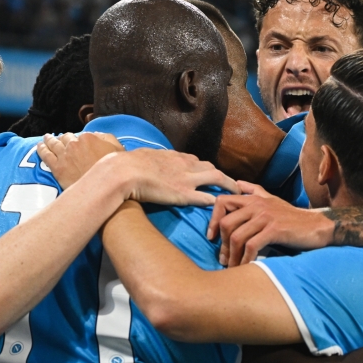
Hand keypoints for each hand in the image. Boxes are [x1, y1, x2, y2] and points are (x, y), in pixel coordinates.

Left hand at [38, 132, 124, 188]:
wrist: (103, 189)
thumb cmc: (114, 171)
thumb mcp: (118, 149)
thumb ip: (107, 138)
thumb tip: (97, 135)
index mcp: (88, 138)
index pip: (81, 134)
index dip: (79, 138)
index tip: (79, 142)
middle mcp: (74, 144)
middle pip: (66, 138)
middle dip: (63, 138)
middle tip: (60, 138)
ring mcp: (64, 156)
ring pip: (53, 144)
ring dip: (49, 139)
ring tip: (46, 138)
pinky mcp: (57, 168)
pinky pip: (46, 155)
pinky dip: (41, 149)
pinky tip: (40, 146)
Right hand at [116, 149, 239, 205]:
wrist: (124, 172)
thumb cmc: (127, 163)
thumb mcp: (143, 155)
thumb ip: (150, 158)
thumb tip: (145, 158)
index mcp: (174, 156)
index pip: (196, 161)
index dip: (204, 169)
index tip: (207, 176)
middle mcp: (185, 164)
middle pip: (211, 167)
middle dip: (221, 176)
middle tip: (228, 186)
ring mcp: (187, 179)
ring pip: (217, 178)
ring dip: (229, 185)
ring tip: (237, 194)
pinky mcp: (184, 194)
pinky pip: (206, 197)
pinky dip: (216, 201)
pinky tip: (222, 207)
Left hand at [207, 181, 333, 265]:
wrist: (317, 227)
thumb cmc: (292, 217)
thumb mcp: (272, 200)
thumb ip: (254, 191)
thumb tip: (237, 182)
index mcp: (253, 198)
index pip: (222, 202)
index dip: (212, 220)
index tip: (211, 237)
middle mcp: (257, 204)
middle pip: (227, 223)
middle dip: (222, 245)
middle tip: (223, 259)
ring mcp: (266, 216)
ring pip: (238, 237)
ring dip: (232, 256)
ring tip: (232, 266)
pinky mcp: (275, 229)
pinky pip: (252, 246)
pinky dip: (246, 259)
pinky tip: (246, 267)